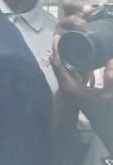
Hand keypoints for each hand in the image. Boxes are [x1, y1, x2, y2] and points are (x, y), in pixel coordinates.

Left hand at [51, 5, 112, 149]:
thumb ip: (112, 77)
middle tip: (68, 31)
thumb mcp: (111, 95)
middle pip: (61, 63)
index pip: (58, 64)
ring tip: (75, 39)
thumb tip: (111, 59)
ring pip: (69, 68)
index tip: (58, 34)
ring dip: (72, 54)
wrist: (108, 133)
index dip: (57, 48)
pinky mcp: (82, 91)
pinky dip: (80, 63)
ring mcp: (75, 89)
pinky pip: (78, 73)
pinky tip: (88, 56)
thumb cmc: (108, 116)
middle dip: (64, 48)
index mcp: (70, 87)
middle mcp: (69, 87)